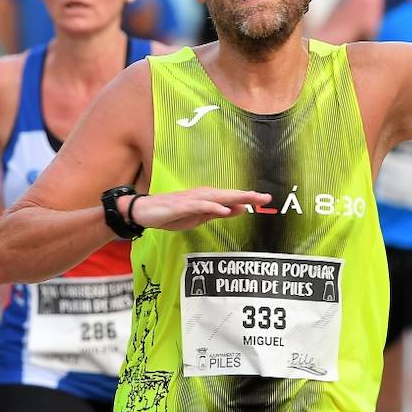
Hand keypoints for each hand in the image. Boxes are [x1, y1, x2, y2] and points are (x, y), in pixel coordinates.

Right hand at [125, 188, 271, 231]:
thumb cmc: (171, 214)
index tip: (266, 199)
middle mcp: (203, 195)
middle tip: (266, 197)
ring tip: (251, 199)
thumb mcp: (199, 217)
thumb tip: (239, 210)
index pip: (232, 198)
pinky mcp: (182, 205)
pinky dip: (213, 207)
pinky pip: (200, 206)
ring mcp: (192, 199)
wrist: (145, 212)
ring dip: (235, 198)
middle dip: (248, 196)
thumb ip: (218, 213)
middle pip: (229, 195)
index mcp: (208, 199)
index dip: (249, 198)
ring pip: (218, 197)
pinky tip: (225, 210)